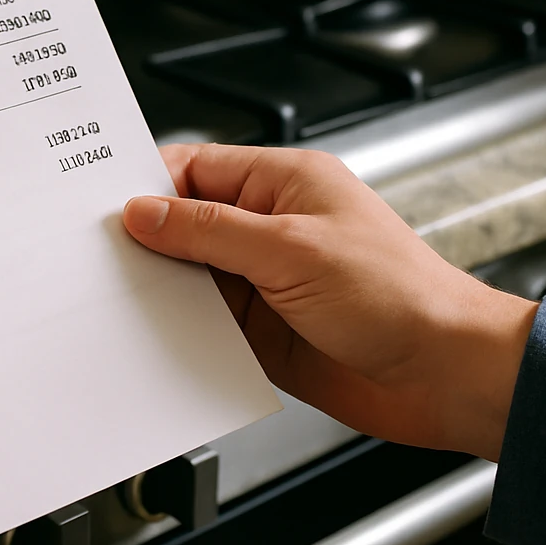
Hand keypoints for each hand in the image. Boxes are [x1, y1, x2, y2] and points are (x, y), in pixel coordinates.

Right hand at [123, 144, 537, 461]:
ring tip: (121, 302)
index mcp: (285, 183)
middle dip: (145, 240)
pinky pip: (205, 326)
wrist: (447, 377)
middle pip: (185, 223)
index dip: (147, 184)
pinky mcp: (263, 332)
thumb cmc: (402, 297)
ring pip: (190, 278)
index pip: (195, 167)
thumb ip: (210, 231)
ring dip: (161, 291)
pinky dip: (180, 333)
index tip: (102, 205)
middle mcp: (273, 228)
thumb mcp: (292, 251)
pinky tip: (158, 340)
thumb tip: (145, 212)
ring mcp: (266, 282)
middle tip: (98, 258)